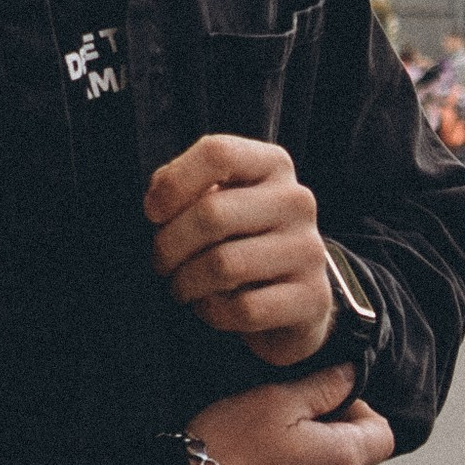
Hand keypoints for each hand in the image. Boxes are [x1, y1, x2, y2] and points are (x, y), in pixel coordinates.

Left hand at [146, 130, 334, 365]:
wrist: (294, 297)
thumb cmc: (243, 239)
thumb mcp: (221, 200)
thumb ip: (188, 188)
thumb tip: (158, 197)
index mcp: (272, 165)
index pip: (217, 152)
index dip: (173, 183)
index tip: (152, 212)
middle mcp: (296, 201)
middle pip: (212, 214)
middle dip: (170, 244)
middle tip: (161, 261)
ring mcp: (309, 250)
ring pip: (224, 265)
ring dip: (187, 282)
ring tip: (182, 285)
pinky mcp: (312, 298)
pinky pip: (245, 308)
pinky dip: (215, 312)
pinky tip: (212, 306)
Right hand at [190, 363, 394, 464]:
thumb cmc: (228, 447)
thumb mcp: (275, 399)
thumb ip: (322, 387)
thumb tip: (351, 376)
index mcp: (340, 461)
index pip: (383, 435)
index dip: (360, 408)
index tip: (325, 396)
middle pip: (345, 456)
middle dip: (319, 432)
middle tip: (276, 415)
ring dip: (295, 461)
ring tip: (252, 446)